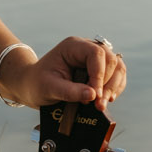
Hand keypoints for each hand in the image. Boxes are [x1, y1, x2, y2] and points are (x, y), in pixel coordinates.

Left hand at [9, 36, 126, 110]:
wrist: (34, 86)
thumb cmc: (38, 83)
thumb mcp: (49, 88)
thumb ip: (70, 91)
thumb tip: (93, 95)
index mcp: (73, 46)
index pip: (96, 54)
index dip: (99, 74)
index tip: (95, 95)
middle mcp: (87, 49)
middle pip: (111, 60)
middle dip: (108, 84)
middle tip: (98, 104)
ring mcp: (95, 59)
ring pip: (118, 68)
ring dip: (114, 87)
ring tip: (102, 104)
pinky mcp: (100, 71)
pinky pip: (116, 77)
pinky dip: (115, 89)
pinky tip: (106, 100)